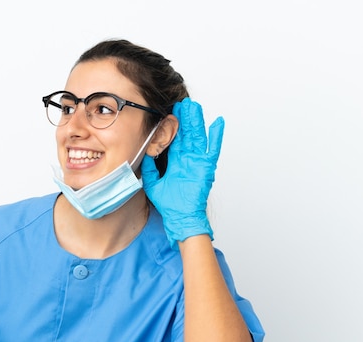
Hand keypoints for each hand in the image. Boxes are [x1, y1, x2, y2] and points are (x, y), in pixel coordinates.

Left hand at [142, 97, 223, 247]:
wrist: (180, 216)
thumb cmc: (169, 203)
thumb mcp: (152, 183)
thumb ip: (149, 168)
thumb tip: (144, 153)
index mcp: (176, 161)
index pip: (174, 139)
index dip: (173, 125)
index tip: (170, 111)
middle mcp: (187, 158)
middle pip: (187, 134)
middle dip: (184, 118)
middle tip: (182, 103)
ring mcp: (198, 161)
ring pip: (198, 136)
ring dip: (197, 121)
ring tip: (194, 107)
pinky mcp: (207, 167)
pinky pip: (213, 148)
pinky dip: (216, 136)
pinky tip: (218, 122)